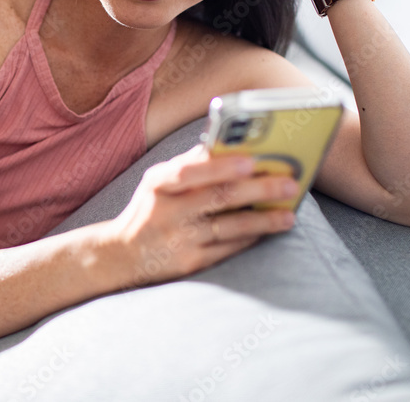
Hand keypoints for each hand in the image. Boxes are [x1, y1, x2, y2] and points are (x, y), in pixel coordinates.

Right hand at [110, 144, 297, 288]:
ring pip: (229, 227)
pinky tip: (268, 230)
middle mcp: (167, 211)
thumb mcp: (158, 182)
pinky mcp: (188, 263)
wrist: (120, 255)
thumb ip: (189, 165)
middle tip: (289, 184)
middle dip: (258, 190)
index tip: (253, 160)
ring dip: (263, 220)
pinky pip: (227, 248)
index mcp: (158, 183)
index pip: (190, 171)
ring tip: (289, 215)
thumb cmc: (150, 209)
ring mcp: (178, 239)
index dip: (222, 166)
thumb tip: (230, 147)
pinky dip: (250, 238)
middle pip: (218, 197)